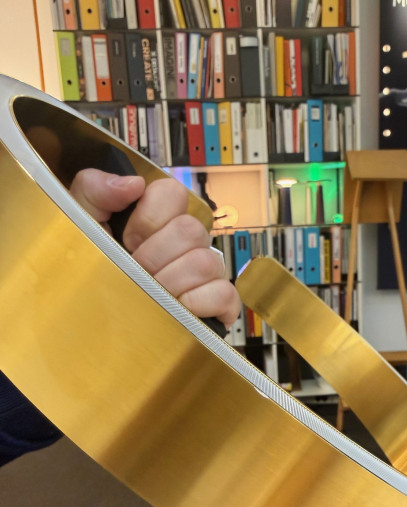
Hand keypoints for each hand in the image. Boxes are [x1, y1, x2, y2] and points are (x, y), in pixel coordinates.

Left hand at [69, 169, 240, 328]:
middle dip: (155, 256)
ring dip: (172, 282)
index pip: (173, 193)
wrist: (93, 323)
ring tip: (151, 296)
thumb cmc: (91, 273)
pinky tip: (179, 310)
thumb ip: (93, 191)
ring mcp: (207, 273)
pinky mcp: (220, 304)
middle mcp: (187, 242)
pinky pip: (227, 294)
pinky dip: (200, 303)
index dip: (148, 218)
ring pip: (208, 262)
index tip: (126, 240)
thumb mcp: (79, 226)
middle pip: (192, 230)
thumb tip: (133, 183)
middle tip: (136, 273)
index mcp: (158, 219)